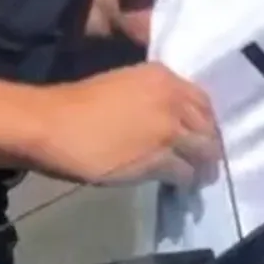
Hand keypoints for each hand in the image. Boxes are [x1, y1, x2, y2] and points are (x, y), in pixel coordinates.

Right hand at [30, 62, 219, 187]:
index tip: (200, 134)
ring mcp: (168, 130)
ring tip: (197, 178)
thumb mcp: (124, 85)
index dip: (205, 121)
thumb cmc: (78, 103)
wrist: (54, 123)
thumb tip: (167, 120)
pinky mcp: (160, 159)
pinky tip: (178, 186)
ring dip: (202, 167)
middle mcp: (173, 99)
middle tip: (204, 161)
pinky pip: (185, 173)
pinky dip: (185, 182)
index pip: (203, 101)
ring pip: (204, 152)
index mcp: (163, 77)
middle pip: (208, 128)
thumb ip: (152, 98)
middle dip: (209, 145)